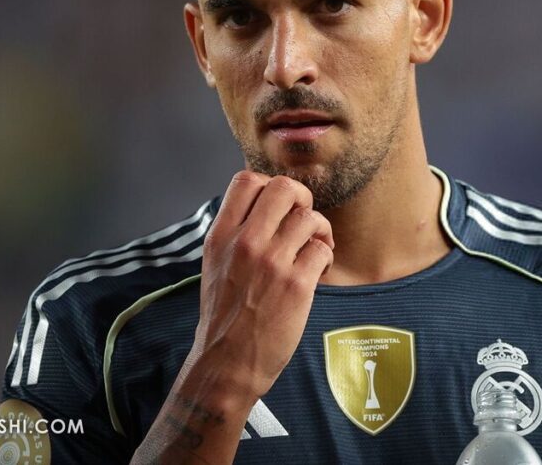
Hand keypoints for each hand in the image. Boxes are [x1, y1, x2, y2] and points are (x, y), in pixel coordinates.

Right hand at [190, 171, 333, 399]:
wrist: (227, 362)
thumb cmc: (224, 316)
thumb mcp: (214, 264)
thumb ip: (235, 233)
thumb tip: (263, 207)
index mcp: (221, 236)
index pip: (245, 180)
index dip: (268, 185)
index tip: (277, 205)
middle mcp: (245, 243)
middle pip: (283, 188)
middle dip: (301, 198)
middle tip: (303, 218)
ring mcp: (272, 262)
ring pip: (309, 217)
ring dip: (319, 230)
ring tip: (316, 247)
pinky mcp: (297, 284)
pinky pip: (322, 249)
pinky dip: (327, 255)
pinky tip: (319, 268)